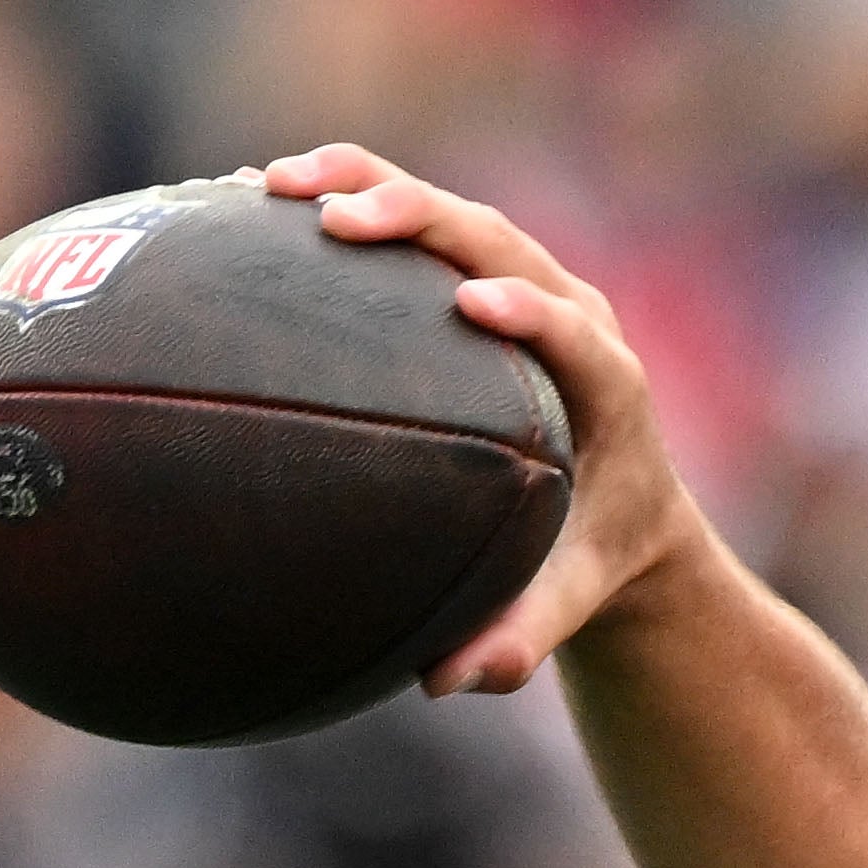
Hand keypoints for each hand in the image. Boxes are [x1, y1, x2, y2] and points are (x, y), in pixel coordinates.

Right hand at [262, 145, 707, 695]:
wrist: (622, 506)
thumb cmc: (593, 555)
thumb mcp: (568, 598)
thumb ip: (522, 637)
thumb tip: (449, 682)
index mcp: (608, 388)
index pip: (576, 335)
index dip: (531, 310)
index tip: (476, 302)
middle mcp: (572, 315)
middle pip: (501, 242)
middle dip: (424, 219)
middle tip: (339, 220)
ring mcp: (526, 282)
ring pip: (451, 213)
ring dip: (369, 186)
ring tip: (271, 185)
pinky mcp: (482, 272)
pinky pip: (411, 224)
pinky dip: (342, 197)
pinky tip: (244, 197)